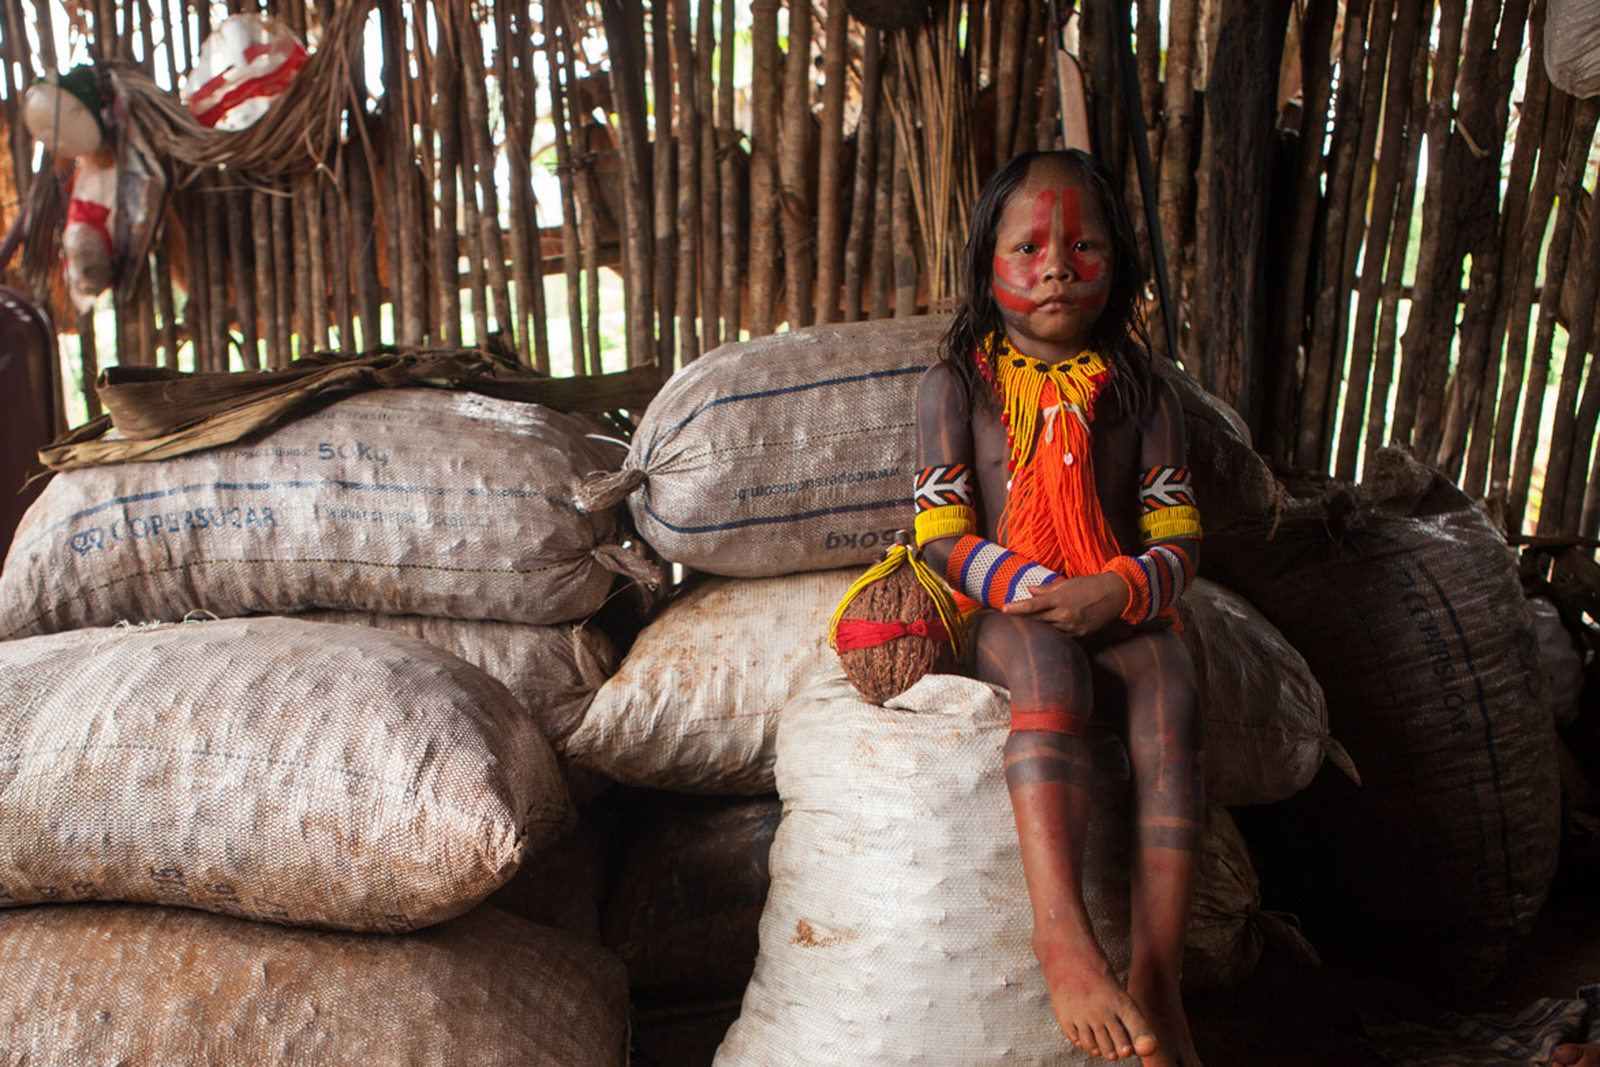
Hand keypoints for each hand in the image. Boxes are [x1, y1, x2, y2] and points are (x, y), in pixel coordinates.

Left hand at [1001, 571, 1127, 636]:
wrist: (1117, 594)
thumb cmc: (1091, 585)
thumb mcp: (1068, 583)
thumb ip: (1047, 589)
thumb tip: (1029, 590)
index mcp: (1060, 599)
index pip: (1033, 606)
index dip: (1017, 608)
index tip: (1003, 609)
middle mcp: (1065, 615)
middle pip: (1037, 620)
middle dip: (1023, 619)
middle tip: (1008, 617)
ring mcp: (1073, 627)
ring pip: (1048, 629)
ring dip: (1037, 627)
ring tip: (1025, 625)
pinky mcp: (1081, 634)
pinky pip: (1061, 635)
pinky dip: (1053, 632)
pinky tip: (1045, 631)